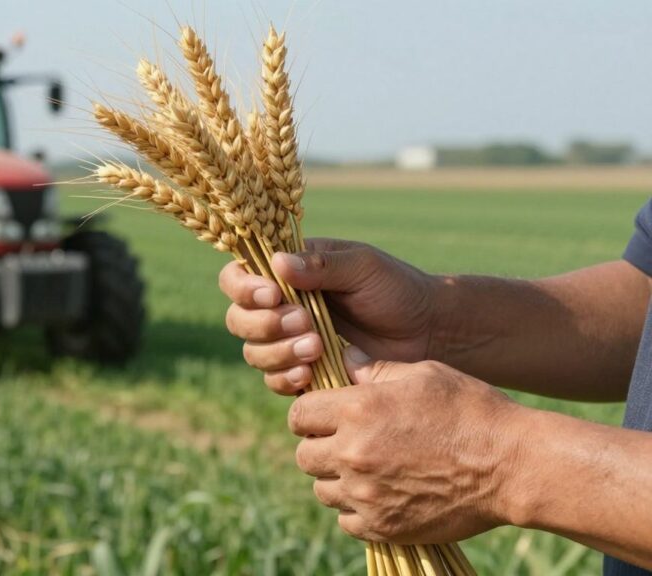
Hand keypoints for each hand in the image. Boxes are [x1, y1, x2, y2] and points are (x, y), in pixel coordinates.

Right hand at [218, 238, 437, 393]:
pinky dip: (286, 378)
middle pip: (239, 319)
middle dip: (264, 324)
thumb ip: (321, 266)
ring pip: (253, 352)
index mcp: (288, 272)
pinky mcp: (303, 372)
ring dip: (278, 352)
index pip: (238, 276)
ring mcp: (289, 342)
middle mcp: (281, 306)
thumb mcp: (362, 268)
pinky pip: (275, 380)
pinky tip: (310, 373)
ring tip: (317, 347)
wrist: (429, 333)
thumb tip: (277, 263)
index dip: (244, 288)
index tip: (273, 295)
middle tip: (303, 322)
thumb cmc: (397, 290)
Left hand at [289, 347, 525, 543]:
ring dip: (337, 479)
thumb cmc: (470, 410)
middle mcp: (353, 454)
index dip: (310, 412)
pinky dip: (357, 510)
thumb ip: (374, 370)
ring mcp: (366, 495)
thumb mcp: (423, 374)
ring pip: (322, 489)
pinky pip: (346, 520)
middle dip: (320, 446)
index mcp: (357, 410)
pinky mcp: (383, 526)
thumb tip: (343, 360)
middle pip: (305, 455)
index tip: (325, 414)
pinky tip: (382, 494)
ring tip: (369, 468)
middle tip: (347, 441)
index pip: (299, 414)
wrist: (513, 466)